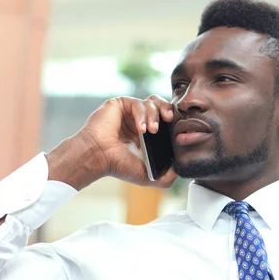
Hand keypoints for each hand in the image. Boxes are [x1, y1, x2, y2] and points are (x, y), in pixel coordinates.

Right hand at [46, 95, 177, 189]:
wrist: (98, 158)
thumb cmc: (119, 166)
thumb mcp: (148, 175)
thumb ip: (166, 177)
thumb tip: (180, 172)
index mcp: (149, 133)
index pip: (167, 119)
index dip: (175, 120)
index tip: (179, 128)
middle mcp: (140, 119)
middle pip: (162, 105)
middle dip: (168, 110)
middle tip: (170, 120)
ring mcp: (130, 111)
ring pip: (151, 101)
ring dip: (155, 114)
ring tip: (152, 130)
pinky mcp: (119, 104)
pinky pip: (137, 103)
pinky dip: (142, 114)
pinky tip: (140, 129)